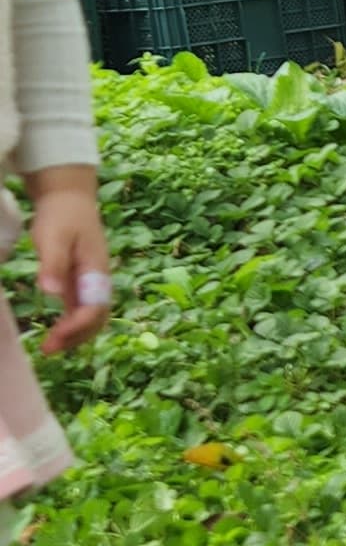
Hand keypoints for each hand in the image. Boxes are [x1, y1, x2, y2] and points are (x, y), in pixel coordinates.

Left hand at [27, 166, 110, 354]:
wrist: (68, 196)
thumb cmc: (62, 215)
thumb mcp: (54, 237)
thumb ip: (54, 265)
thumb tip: (51, 294)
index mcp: (96, 271)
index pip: (93, 309)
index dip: (76, 327)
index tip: (55, 337)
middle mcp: (98, 281)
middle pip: (96, 319)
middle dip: (76, 338)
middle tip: (48, 349)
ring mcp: (90, 283)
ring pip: (90, 318)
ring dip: (74, 336)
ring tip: (49, 347)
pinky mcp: (80, 282)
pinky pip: (81, 311)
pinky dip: (70, 326)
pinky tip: (55, 333)